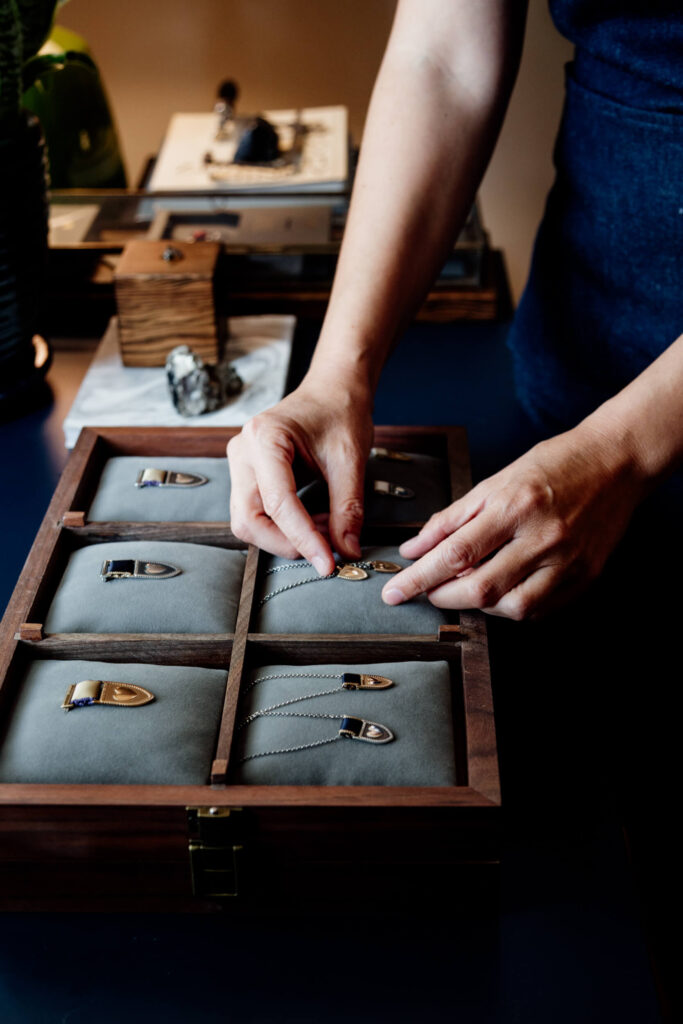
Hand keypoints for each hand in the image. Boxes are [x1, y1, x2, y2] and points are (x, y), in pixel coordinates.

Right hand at [227, 373, 373, 573]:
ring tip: (327, 530)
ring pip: (249, 521)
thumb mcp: (350, 459)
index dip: (303, 539)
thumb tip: (347, 550)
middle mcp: (243, 451)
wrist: (333, 390)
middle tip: (327, 550)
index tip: (328, 562)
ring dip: (286, 537)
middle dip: (287, 543)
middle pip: (249, 519)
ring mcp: (241, 464)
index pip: (278, 503)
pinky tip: (315, 521)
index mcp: (265, 437)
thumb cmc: (340, 411)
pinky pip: (257, 513)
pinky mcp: (248, 476)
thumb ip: (347, 508)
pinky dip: (285, 527)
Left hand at [382, 420, 646, 619]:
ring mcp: (567, 561)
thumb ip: (451, 518)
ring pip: (512, 607)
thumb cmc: (554, 465)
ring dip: (480, 606)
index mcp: (514, 506)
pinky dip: (512, 608)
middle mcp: (542, 536)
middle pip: (482, 588)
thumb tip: (414, 548)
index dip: (419, 578)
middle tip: (427, 592)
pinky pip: (540, 610)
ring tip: (468, 587)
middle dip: (444, 597)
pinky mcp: (584, 577)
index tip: (395, 592)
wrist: (615, 462)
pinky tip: (502, 591)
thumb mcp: (494, 482)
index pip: (455, 553)